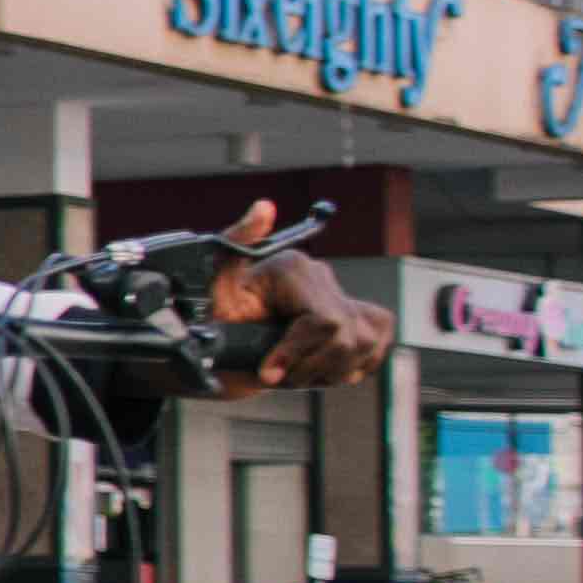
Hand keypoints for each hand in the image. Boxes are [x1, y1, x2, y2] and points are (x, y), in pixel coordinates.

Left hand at [209, 196, 388, 389]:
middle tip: (277, 374)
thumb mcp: (208, 285)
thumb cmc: (208, 314)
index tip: (268, 372)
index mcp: (293, 268)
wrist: (214, 345)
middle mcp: (323, 279)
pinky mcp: (355, 322)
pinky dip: (350, 367)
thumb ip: (234, 244)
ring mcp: (343, 300)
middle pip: (348, 339)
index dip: (296, 351)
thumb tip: (264, 207)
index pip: (323, 320)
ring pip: (363, 346)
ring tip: (293, 372)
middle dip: (310, 366)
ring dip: (327, 371)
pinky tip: (317, 368)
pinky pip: (375, 347)